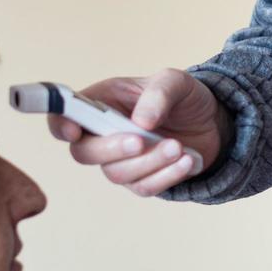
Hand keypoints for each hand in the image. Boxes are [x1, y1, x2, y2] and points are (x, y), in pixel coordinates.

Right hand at [46, 69, 230, 197]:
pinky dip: (166, 176)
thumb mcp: (175, 82)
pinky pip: (144, 187)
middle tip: (140, 141)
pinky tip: (187, 160)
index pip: (64, 116)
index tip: (74, 131)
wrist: (211, 121)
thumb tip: (141, 121)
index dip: (60, 125)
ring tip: (178, 147)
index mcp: (100, 102)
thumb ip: (158, 94)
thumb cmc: (182, 96)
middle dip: (112, 149)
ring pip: (117, 174)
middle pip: (85, 153)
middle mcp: (103, 133)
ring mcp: (120, 160)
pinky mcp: (142, 179)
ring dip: (149, 162)